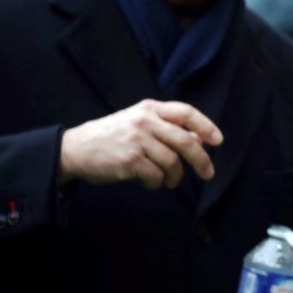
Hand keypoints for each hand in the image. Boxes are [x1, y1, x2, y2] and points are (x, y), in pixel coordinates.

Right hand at [59, 99, 222, 189]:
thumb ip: (167, 129)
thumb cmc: (113, 137)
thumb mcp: (140, 124)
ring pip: (172, 161)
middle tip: (208, 173)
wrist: (75, 149)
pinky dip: (158, 183)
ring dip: (175, 176)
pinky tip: (152, 183)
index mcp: (149, 108)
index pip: (186, 112)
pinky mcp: (129, 160)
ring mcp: (136, 140)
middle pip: (185, 141)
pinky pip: (156, 175)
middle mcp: (144, 121)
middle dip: (201, 159)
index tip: (218, 141)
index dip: (206, 126)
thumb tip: (199, 140)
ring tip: (169, 181)